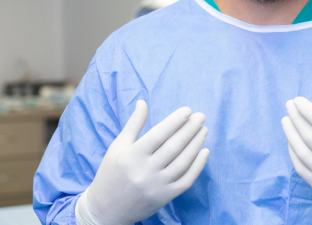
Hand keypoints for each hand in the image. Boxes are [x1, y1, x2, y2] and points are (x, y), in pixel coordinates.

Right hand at [78, 101, 209, 224]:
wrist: (106, 209)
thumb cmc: (110, 173)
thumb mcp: (117, 147)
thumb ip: (133, 125)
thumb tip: (142, 102)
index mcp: (131, 156)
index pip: (158, 135)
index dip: (174, 121)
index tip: (187, 110)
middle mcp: (145, 171)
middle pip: (173, 147)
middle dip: (190, 130)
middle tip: (201, 117)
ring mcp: (156, 186)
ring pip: (183, 163)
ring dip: (196, 145)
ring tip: (203, 130)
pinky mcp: (165, 197)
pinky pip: (186, 180)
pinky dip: (198, 166)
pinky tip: (204, 152)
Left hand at [281, 91, 311, 223]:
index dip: (309, 111)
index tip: (298, 100)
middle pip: (309, 137)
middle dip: (296, 118)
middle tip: (289, 105)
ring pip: (301, 152)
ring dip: (291, 133)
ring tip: (286, 120)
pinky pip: (300, 168)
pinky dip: (293, 152)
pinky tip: (291, 140)